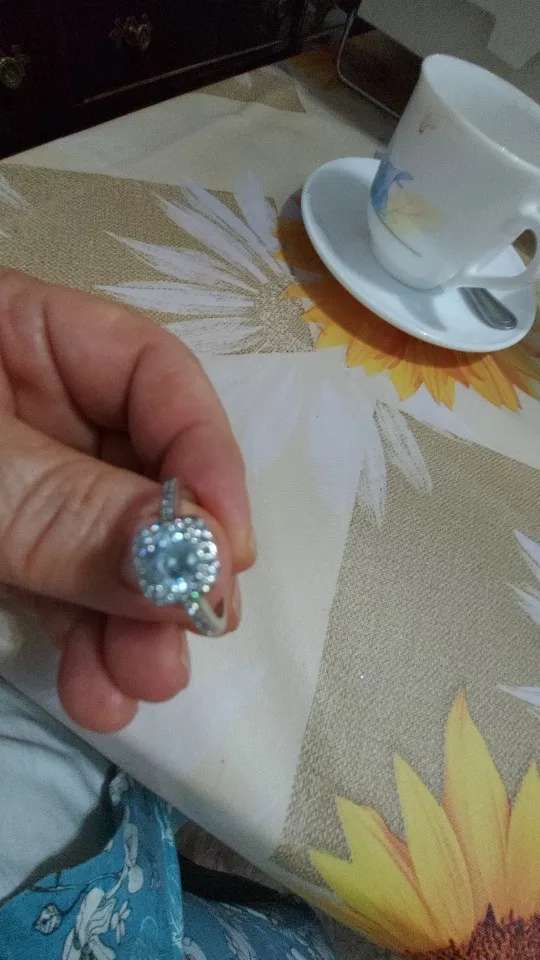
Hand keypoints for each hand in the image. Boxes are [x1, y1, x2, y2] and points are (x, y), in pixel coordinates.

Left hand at [0, 269, 253, 731]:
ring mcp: (26, 477)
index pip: (159, 377)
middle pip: (144, 474)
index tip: (229, 551)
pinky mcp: (4, 543)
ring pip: (108, 546)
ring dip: (133, 624)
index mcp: (34, 333)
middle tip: (197, 632)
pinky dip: (82, 641)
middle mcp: (45, 404)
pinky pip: (61, 586)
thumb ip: (74, 509)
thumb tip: (196, 562)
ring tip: (143, 687)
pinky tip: (99, 693)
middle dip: (171, 562)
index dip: (208, 460)